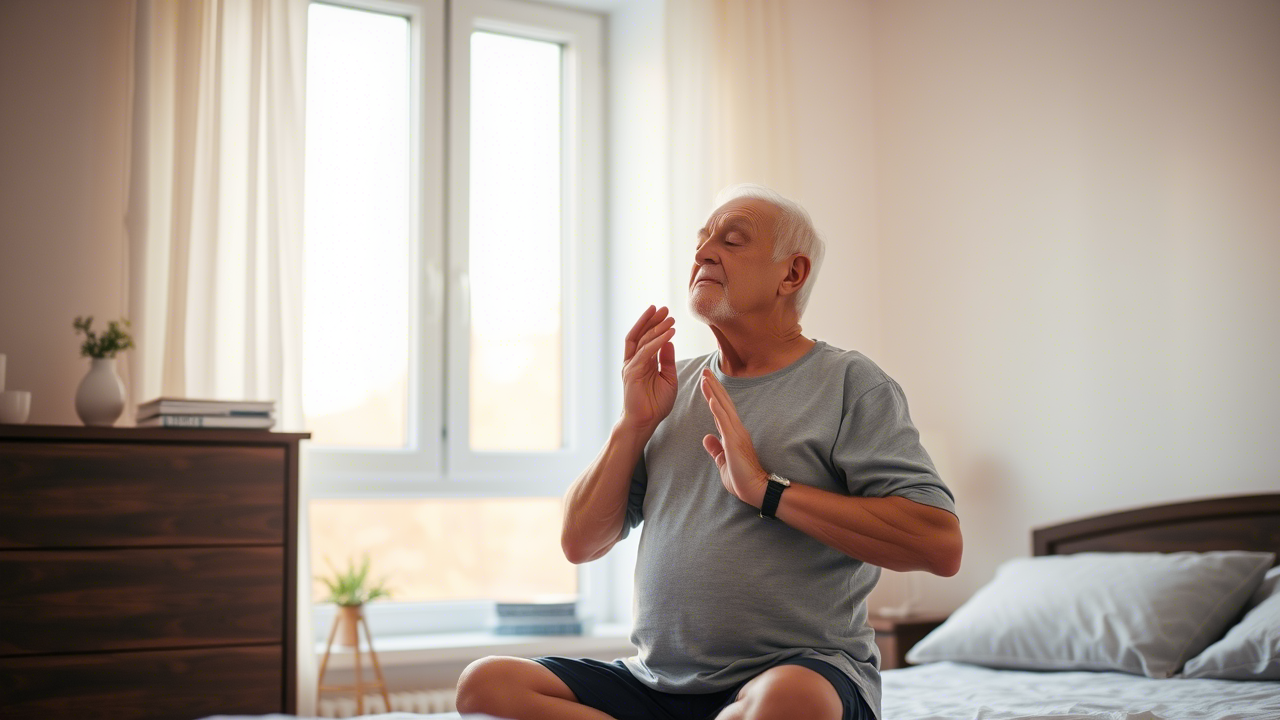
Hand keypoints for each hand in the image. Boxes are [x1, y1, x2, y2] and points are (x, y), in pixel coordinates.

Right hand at [620, 305, 676, 433]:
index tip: (665, 313)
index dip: (653, 324)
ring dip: (656, 327)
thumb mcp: (668, 378)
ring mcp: (631, 366)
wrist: (645, 422)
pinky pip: (646, 353)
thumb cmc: (655, 404)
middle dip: (652, 320)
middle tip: (665, 308)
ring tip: (669, 317)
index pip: (645, 338)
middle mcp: (634, 361)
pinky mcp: (632, 372)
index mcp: (641, 362)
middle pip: (640, 334)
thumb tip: (669, 341)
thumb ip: (667, 360)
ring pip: (643, 340)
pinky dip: (658, 341)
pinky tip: (669, 333)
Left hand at [699, 367, 768, 506]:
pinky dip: (718, 409)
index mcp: (733, 434)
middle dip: (713, 385)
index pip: (721, 410)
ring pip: (723, 407)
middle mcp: (736, 429)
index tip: (706, 381)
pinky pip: (724, 422)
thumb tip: (707, 438)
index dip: (714, 395)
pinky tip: (711, 398)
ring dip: (713, 391)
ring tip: (705, 377)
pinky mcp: (734, 441)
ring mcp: (736, 434)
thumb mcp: (723, 462)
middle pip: (723, 402)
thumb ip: (716, 449)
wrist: (756, 490)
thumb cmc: (742, 479)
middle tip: (704, 370)